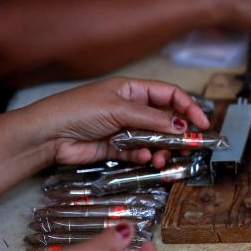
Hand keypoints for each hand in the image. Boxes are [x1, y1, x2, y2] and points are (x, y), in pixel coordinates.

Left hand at [25, 77, 209, 167]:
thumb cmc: (79, 111)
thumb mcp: (119, 108)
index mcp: (133, 90)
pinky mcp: (118, 149)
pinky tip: (144, 160)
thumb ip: (153, 119)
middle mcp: (132, 109)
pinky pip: (141, 154)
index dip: (189, 108)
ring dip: (163, 149)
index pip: (170, 95)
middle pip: (167, 120)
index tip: (202, 124)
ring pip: (156, 140)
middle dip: (179, 134)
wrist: (48, 135)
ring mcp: (125, 129)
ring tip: (162, 159)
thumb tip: (183, 126)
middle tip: (190, 148)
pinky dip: (146, 158)